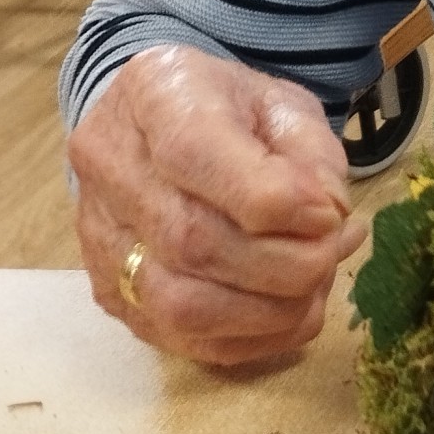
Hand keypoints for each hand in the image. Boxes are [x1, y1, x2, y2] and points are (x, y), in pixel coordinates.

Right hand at [68, 46, 363, 366]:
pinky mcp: (110, 293)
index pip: (194, 153)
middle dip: (283, 263)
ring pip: (180, 305)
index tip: (329, 214)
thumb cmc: (230, 111)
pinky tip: (291, 309)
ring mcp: (100, 236)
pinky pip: (182, 340)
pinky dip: (253, 338)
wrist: (159, 128)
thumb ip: (311, 154)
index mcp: (154, 92)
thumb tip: (328, 218)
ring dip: (269, 311)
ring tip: (316, 283)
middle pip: (190, 240)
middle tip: (332, 251)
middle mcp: (109, 163)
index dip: (272, 198)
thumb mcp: (283, 103)